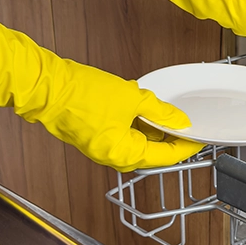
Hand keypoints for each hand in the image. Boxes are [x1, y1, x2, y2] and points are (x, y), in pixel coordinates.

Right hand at [0, 0, 204, 171]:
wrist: (44, 87)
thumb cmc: (80, 94)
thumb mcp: (131, 98)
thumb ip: (160, 111)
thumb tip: (181, 121)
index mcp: (124, 154)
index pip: (167, 157)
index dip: (187, 146)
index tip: (201, 137)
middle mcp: (114, 158)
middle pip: (154, 155)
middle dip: (173, 141)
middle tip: (190, 127)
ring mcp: (103, 149)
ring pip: (139, 146)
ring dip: (156, 134)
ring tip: (173, 117)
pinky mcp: (95, 138)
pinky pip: (125, 138)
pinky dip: (140, 129)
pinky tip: (149, 114)